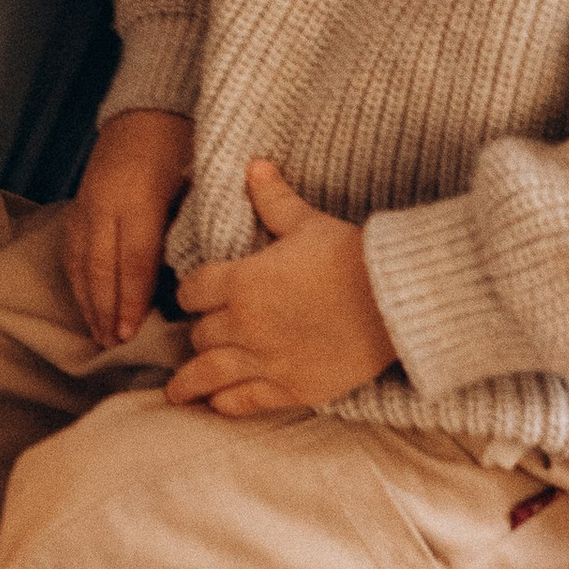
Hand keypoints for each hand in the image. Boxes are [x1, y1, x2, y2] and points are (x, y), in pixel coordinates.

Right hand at [62, 110, 194, 347]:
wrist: (149, 107)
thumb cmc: (183, 144)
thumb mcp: (198, 179)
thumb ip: (193, 224)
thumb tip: (193, 273)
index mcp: (140, 197)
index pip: (134, 259)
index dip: (132, 298)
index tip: (132, 331)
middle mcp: (106, 201)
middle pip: (101, 265)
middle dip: (106, 308)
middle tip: (112, 344)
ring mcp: (87, 200)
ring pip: (80, 259)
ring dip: (87, 299)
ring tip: (96, 333)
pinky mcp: (78, 200)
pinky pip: (71, 246)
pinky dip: (76, 277)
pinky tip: (84, 299)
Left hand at [166, 159, 396, 416]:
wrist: (393, 301)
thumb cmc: (349, 255)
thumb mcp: (306, 222)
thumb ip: (273, 199)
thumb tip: (254, 164)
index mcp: (241, 281)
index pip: (193, 291)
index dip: (189, 293)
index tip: (191, 297)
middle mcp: (245, 324)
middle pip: (201, 334)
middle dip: (199, 332)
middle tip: (198, 335)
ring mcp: (266, 360)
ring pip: (211, 373)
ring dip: (190, 382)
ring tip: (175, 392)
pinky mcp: (292, 389)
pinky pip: (246, 401)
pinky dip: (226, 404)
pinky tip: (216, 405)